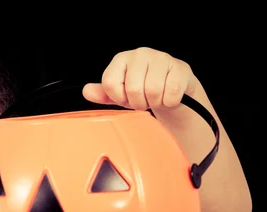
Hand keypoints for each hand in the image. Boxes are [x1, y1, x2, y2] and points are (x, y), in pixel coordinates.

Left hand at [82, 47, 198, 111]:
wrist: (172, 89)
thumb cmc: (143, 90)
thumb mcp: (120, 93)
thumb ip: (103, 93)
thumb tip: (86, 91)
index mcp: (121, 59)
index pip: (111, 84)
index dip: (119, 98)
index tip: (126, 98)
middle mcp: (140, 54)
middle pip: (133, 89)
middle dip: (138, 103)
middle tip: (143, 100)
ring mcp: (161, 58)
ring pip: (152, 91)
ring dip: (154, 103)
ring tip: (155, 98)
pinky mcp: (180, 68)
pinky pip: (171, 93)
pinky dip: (169, 102)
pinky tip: (168, 97)